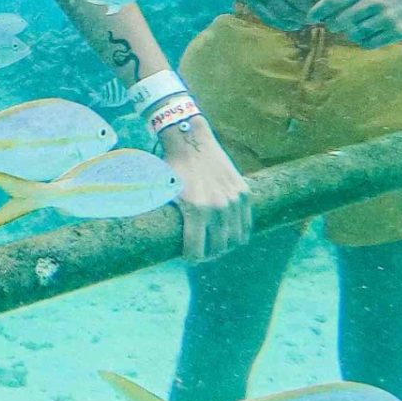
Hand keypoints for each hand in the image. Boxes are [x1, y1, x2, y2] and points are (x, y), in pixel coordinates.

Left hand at [163, 123, 251, 259]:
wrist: (192, 142)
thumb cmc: (174, 168)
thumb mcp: (164, 193)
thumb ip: (165, 216)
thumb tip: (154, 237)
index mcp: (196, 211)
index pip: (197, 251)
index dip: (191, 258)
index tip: (189, 258)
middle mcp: (218, 208)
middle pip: (218, 248)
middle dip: (209, 254)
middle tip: (203, 252)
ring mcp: (234, 201)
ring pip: (235, 238)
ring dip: (225, 245)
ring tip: (216, 244)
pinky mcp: (244, 193)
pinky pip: (246, 223)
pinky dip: (239, 232)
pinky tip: (230, 233)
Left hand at [308, 0, 401, 48]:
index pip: (332, 0)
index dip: (317, 11)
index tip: (308, 18)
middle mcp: (374, 1)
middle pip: (340, 21)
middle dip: (335, 25)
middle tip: (337, 24)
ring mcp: (387, 17)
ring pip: (354, 35)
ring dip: (351, 34)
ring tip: (357, 27)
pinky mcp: (397, 31)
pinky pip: (369, 44)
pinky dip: (364, 42)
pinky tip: (370, 34)